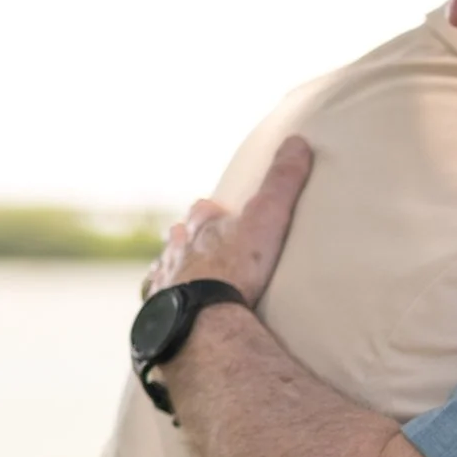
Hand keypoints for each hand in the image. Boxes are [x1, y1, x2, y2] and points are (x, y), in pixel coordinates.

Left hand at [145, 137, 313, 304]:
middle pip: (180, 236)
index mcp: (202, 226)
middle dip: (188, 236)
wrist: (205, 316)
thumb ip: (282, 182)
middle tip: (198, 241)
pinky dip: (165, 300)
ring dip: (174, 267)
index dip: (212, 210)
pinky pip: (158, 301)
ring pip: (166, 266)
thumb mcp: (268, 218)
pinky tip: (169, 305)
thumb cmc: (237, 267)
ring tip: (182, 273)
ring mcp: (166, 280)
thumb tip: (297, 141)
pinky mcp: (160, 310)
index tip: (217, 210)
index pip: (204, 210)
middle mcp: (178, 249)